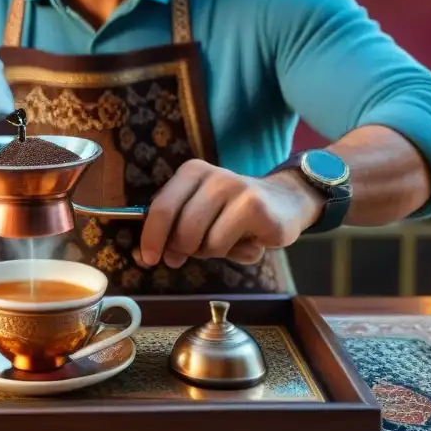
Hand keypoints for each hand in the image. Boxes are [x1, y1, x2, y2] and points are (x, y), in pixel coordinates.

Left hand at [139, 160, 324, 267]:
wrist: (285, 202)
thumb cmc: (233, 214)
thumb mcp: (199, 214)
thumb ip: (172, 230)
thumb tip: (145, 256)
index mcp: (191, 172)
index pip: (160, 207)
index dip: (151, 236)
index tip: (148, 258)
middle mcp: (212, 176)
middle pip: (180, 229)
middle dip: (184, 250)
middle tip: (198, 250)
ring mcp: (235, 188)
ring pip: (202, 241)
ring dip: (212, 252)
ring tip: (228, 240)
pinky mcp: (254, 207)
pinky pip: (224, 245)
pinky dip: (233, 253)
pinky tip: (247, 241)